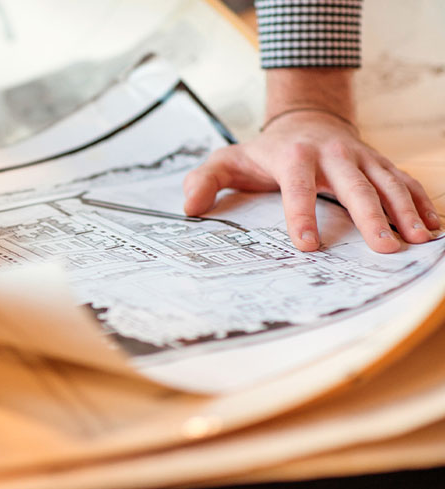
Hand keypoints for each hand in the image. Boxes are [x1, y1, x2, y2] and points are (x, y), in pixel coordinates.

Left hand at [184, 111, 438, 252]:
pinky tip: (432, 226)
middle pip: (355, 186)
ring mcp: (360, 157)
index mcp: (293, 157)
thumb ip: (205, 180)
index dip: (301, 215)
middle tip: (383, 248)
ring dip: (404, 211)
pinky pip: (403, 181)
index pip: (297, 187)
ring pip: (387, 183)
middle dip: (370, 217)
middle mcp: (332, 154)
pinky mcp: (378, 162)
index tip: (307, 245)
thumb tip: (189, 207)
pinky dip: (419, 201)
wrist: (305, 119)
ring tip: (417, 239)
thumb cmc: (265, 150)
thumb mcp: (228, 160)